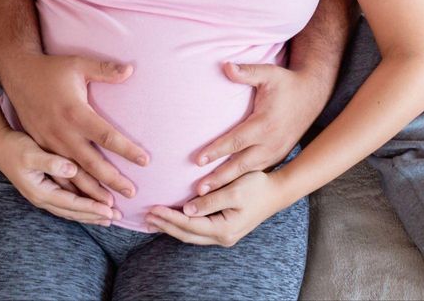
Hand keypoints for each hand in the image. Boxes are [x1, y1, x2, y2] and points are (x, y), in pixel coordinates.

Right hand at [0, 52, 149, 201]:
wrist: (17, 75)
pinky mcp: (41, 147)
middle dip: (112, 180)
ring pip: (73, 175)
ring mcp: (50, 143)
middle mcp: (62, 133)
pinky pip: (57, 174)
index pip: (106, 136)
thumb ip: (104, 70)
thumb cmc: (51, 69)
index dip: (126, 149)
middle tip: (132, 193)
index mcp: (75, 113)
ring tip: (111, 207)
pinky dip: (72, 189)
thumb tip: (130, 69)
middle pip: (92, 163)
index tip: (145, 161)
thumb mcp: (78, 64)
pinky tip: (83, 200)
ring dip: (92, 192)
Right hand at [0, 127, 123, 224]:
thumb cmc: (14, 147)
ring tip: (108, 217)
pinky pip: (67, 203)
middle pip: (73, 211)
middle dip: (95, 215)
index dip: (92, 207)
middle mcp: (42, 197)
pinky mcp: (44, 188)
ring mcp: (42, 195)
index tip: (110, 208)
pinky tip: (91, 207)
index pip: (72, 204)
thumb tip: (71, 169)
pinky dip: (81, 207)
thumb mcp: (31, 153)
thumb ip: (51, 162)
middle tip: (117, 217)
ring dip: (89, 214)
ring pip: (71, 210)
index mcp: (40, 191)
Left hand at [144, 170, 286, 246]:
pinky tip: (172, 220)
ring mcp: (224, 236)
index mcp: (224, 228)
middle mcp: (223, 237)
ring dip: (171, 227)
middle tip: (145, 216)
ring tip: (153, 221)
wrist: (278, 192)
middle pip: (187, 234)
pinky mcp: (225, 229)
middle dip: (165, 225)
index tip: (152, 208)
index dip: (169, 217)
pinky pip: (198, 231)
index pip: (189, 224)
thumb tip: (187, 208)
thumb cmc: (258, 186)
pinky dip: (182, 226)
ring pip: (191, 235)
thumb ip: (210, 200)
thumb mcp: (234, 190)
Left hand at [192, 62, 328, 196]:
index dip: (216, 150)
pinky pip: (256, 172)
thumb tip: (226, 66)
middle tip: (198, 191)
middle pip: (240, 165)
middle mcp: (270, 143)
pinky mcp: (277, 156)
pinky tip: (225, 190)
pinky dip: (241, 182)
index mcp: (264, 124)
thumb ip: (247, 71)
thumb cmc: (286, 83)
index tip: (198, 160)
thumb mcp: (269, 73)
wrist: (312, 95)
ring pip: (248, 173)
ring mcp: (275, 152)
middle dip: (219, 178)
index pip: (236, 140)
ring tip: (206, 197)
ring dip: (228, 184)